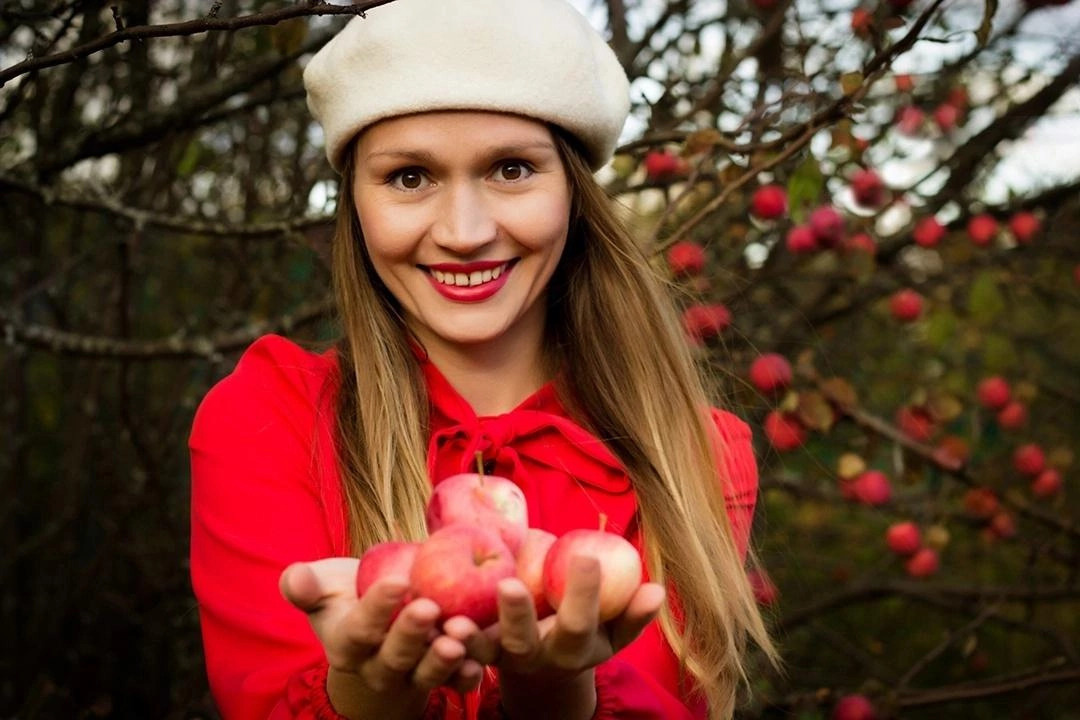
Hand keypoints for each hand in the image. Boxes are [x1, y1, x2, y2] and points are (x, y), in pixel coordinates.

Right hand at [279, 558, 482, 719]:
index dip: (376, 608)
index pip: (358, 630)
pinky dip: (466, 677)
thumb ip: (305, 585)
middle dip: (411, 633)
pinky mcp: (439, 680)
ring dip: (443, 659)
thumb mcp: (324, 588)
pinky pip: (453, 685)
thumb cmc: (349, 598)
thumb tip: (294, 579)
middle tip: (430, 607)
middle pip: (394, 655)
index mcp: (346, 645)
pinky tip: (478, 662)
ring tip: (458, 637)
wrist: (380, 625)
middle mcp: (377, 667)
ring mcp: (410, 677)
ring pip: (426, 673)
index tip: (397, 582)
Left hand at [444, 555, 664, 718]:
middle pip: (524, 642)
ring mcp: (502, 658)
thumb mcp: (613, 629)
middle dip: (517, 616)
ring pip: (483, 652)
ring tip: (455, 618)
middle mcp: (535, 658)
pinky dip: (440, 637)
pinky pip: (455, 649)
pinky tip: (425, 612)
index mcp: (573, 649)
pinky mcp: (473, 653)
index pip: (580, 621)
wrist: (545, 668)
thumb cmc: (585, 632)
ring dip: (469, 637)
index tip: (585, 556)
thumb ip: (633, 614)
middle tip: (507, 585)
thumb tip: (656, 589)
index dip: (583, 593)